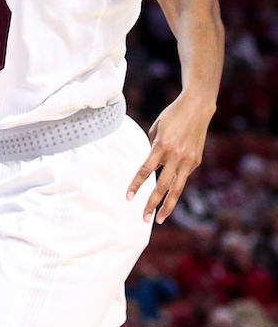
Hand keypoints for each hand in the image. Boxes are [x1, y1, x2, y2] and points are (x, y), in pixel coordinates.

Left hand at [127, 93, 214, 224]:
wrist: (197, 108)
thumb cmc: (172, 116)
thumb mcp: (156, 128)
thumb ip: (153, 149)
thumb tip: (151, 166)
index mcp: (162, 146)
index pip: (146, 170)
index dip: (136, 184)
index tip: (129, 197)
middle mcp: (176, 156)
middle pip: (162, 186)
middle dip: (152, 204)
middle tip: (144, 218)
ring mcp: (188, 160)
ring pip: (177, 189)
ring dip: (168, 206)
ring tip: (160, 219)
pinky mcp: (196, 161)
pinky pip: (183, 177)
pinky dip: (176, 187)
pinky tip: (170, 194)